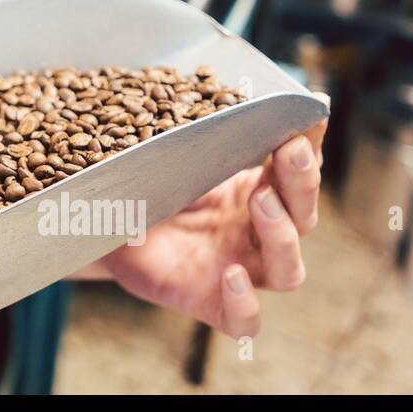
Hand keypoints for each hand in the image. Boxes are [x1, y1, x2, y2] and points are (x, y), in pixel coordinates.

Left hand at [96, 94, 329, 338]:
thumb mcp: (165, 158)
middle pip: (303, 216)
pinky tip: (232, 276)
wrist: (102, 231)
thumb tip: (203, 91)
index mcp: (252, 190)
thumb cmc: (143, 189)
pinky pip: (246, 320)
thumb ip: (191, 135)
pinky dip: (246, 302)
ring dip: (283, 235)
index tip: (309, 113)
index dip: (309, 143)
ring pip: (287, 268)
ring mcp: (240, 270)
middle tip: (290, 152)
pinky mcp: (214, 305)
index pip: (295, 169)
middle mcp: (255, 232)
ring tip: (262, 201)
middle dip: (302, 182)